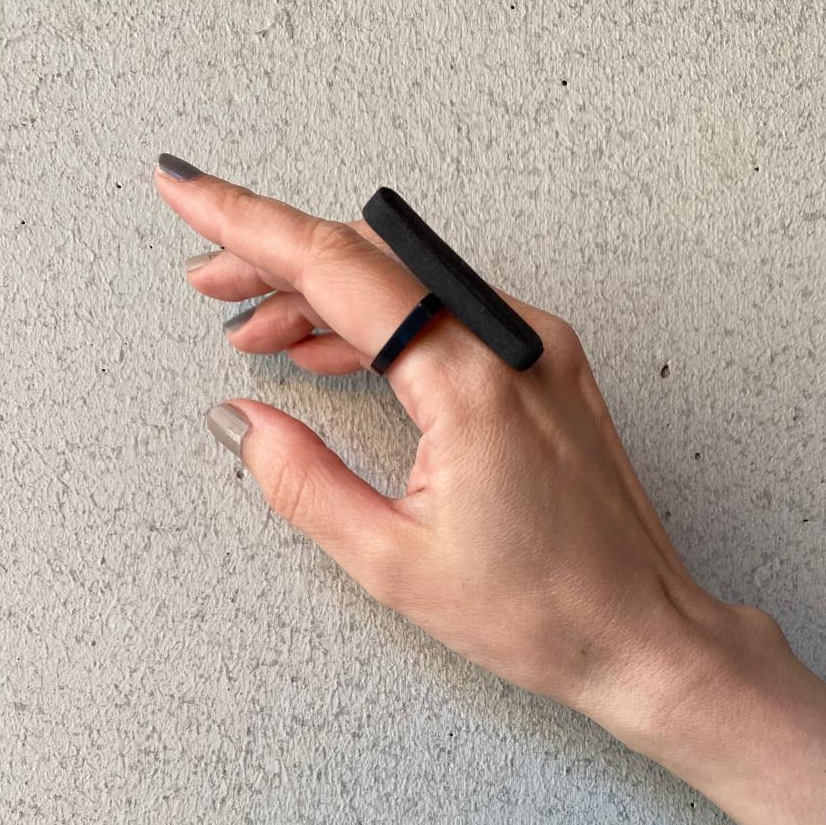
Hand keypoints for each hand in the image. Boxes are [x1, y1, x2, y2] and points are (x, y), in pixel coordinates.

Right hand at [154, 158, 782, 769]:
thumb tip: (240, 421)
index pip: (337, 268)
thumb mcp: (393, 562)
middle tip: (205, 282)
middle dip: (274, 261)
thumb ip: (302, 481)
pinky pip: (448, 318)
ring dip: (325, 296)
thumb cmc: (542, 610)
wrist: (641, 634)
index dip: (247, 223)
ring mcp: (539, 349)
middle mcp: (513, 342)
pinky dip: (382, 326)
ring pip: (408, 286)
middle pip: (370, 262)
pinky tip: (331, 352)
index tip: (184, 190)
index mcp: (470, 381)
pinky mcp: (550, 370)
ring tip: (252, 329)